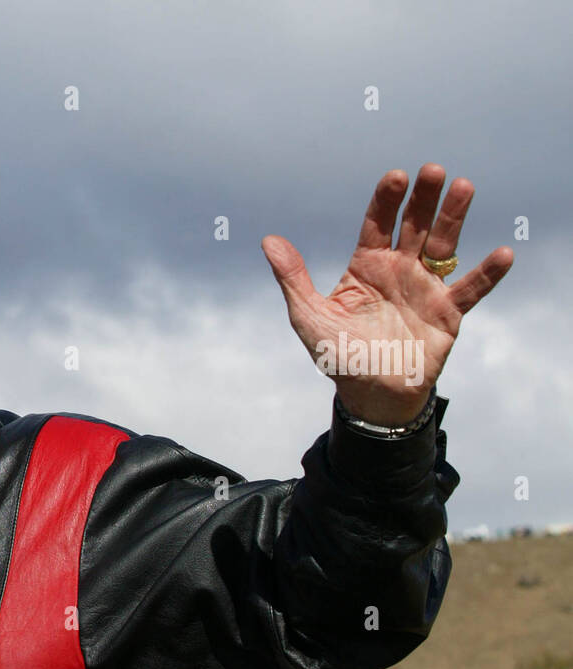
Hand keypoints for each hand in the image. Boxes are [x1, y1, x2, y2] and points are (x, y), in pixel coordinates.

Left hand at [262, 163, 513, 424]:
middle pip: (415, 225)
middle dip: (424, 199)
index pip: (377, 224)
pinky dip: (487, 274)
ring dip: (454, 217)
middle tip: (433, 171)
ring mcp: (425, 289)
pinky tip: (502, 254)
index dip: (386, 200)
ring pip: (444, 246)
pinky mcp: (448, 313)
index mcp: (367, 266)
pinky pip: (471, 290)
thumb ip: (293, 278)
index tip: (395, 177)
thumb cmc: (337, 354)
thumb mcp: (308, 316)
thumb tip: (268, 241)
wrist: (370, 395)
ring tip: (464, 187)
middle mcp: (399, 270)